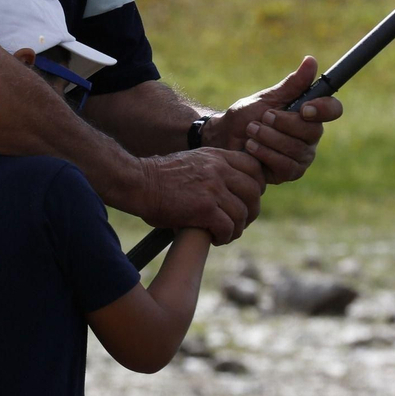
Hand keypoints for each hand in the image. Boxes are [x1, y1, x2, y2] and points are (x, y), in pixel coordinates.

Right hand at [130, 148, 264, 243]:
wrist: (138, 183)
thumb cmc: (159, 177)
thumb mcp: (191, 163)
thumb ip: (213, 170)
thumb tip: (230, 188)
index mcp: (217, 156)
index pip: (254, 167)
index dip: (256, 186)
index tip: (246, 199)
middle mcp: (219, 169)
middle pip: (254, 192)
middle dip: (251, 211)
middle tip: (239, 222)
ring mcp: (213, 188)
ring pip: (242, 213)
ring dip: (236, 229)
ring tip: (224, 234)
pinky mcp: (205, 209)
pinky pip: (228, 227)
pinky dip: (224, 237)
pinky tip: (215, 239)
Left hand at [203, 56, 342, 183]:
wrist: (223, 138)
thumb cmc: (246, 116)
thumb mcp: (267, 98)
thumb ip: (291, 84)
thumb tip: (311, 60)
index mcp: (309, 115)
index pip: (333, 110)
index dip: (323, 109)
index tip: (303, 108)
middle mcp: (310, 136)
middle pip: (313, 131)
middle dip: (283, 123)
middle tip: (262, 118)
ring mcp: (302, 156)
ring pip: (297, 149)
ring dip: (269, 137)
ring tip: (251, 131)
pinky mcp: (290, 172)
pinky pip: (286, 164)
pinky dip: (265, 153)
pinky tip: (251, 147)